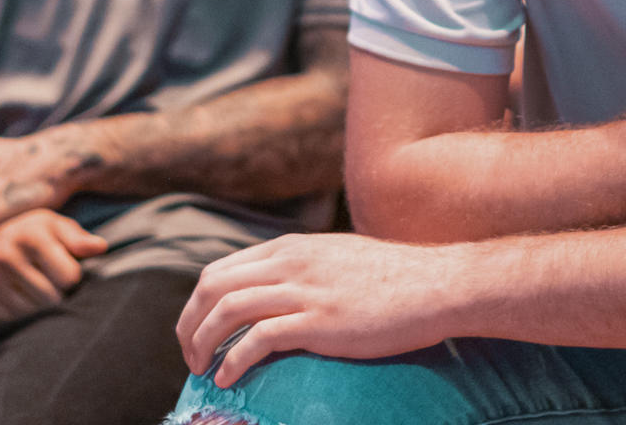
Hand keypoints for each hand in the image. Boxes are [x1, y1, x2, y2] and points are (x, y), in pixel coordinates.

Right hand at [0, 209, 106, 322]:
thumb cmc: (35, 235)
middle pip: (50, 298)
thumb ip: (79, 240)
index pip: (68, 277)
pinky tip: (16, 294)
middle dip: (57, 295)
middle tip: (49, 281)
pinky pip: (9, 317)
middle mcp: (5, 254)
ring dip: (38, 306)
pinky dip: (18, 311)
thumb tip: (101, 247)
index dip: (72, 277)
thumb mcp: (58, 228)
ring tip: (34, 287)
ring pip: (29, 312)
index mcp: (31, 235)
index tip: (66, 269)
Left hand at [176, 234, 460, 388]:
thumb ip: (302, 267)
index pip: (220, 270)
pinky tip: (228, 379)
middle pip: (213, 287)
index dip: (198, 304)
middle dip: (189, 324)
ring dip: (203, 343)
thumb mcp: (336, 257)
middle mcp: (290, 262)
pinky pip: (257, 339)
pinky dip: (233, 360)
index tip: (197, 332)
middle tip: (190, 356)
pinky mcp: (319, 322)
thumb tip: (278, 289)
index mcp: (290, 247)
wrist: (436, 285)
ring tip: (201, 370)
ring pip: (227, 310)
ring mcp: (304, 290)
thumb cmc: (392, 277)